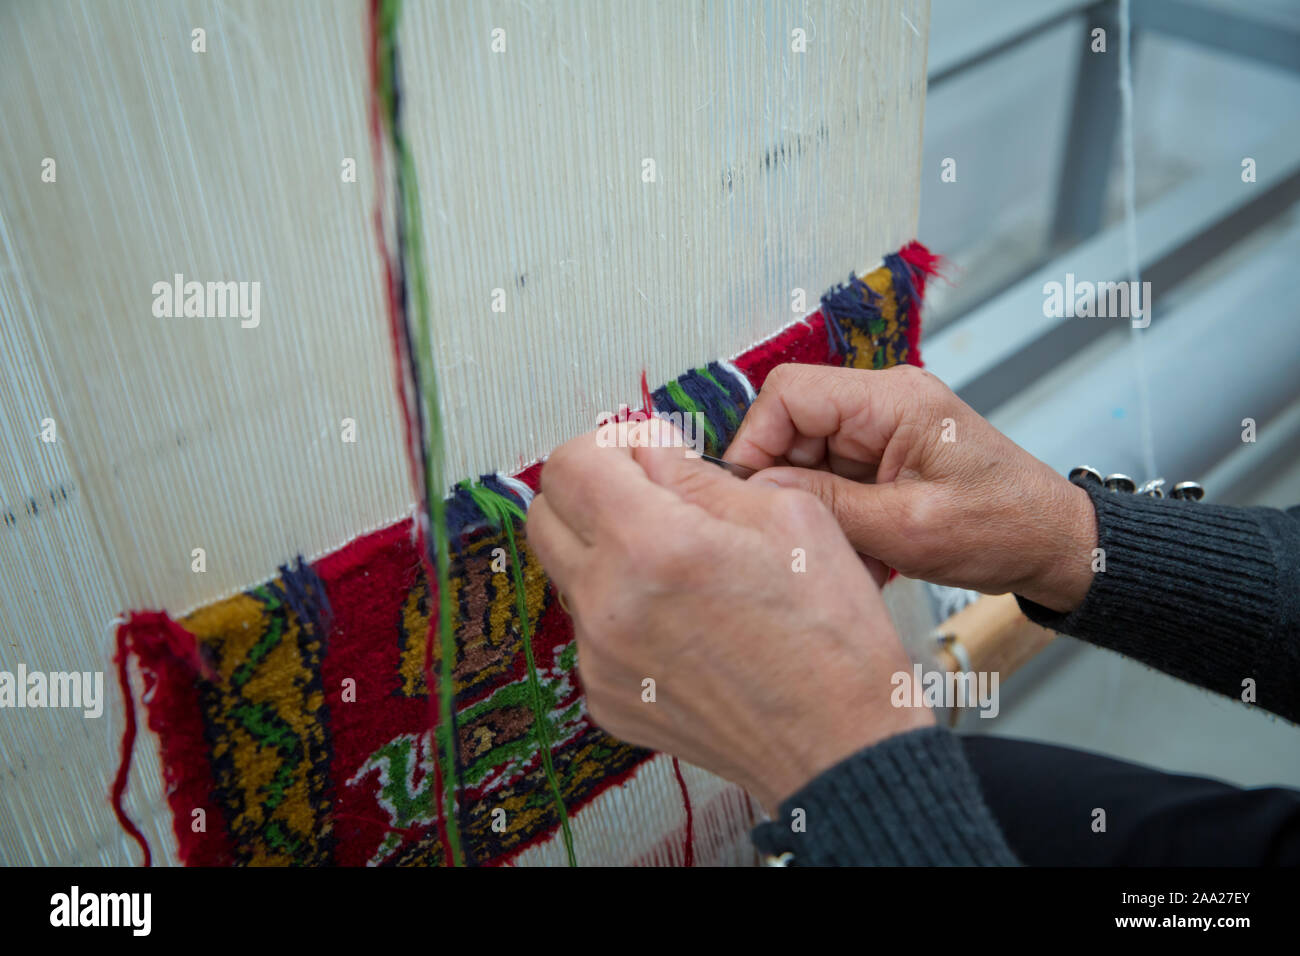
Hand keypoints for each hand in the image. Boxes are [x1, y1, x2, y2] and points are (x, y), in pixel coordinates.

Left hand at [527, 417, 932, 812]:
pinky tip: (682, 621)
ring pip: (567, 573)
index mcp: (651, 545)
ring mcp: (599, 659)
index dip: (608, 444)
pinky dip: (622, 611)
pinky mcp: (605, 697)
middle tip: (648, 497)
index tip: (645, 454)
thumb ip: (698, 474)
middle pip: (545, 514)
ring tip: (678, 567)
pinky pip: (590, 631)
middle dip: (590, 491)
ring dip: (605, 552)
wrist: (839, 744)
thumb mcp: (785, 516)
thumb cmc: (827, 636)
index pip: (570, 463)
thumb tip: (649, 450)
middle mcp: (608, 604)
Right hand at [723, 363, 1096, 612]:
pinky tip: (860, 549)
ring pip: (808, 456)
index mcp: (894, 400)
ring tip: (841, 550)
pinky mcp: (887, 454)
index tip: (748, 493)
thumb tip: (758, 489)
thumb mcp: (907, 529)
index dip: (754, 440)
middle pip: (793, 424)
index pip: (789, 392)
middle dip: (785, 482)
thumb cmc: (1004, 527)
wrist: (1054, 543)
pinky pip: (834, 476)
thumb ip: (828, 505)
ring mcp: (885, 428)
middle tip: (796, 533)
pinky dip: (836, 515)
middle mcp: (885, 402)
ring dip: (813, 506)